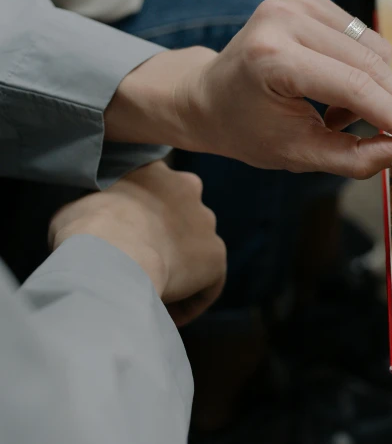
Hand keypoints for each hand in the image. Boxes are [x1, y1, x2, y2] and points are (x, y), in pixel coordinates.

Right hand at [48, 161, 226, 325]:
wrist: (112, 254)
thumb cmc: (86, 230)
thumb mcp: (77, 210)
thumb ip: (93, 213)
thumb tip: (89, 232)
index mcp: (154, 172)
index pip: (153, 193)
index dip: (139, 220)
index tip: (125, 243)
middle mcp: (187, 189)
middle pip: (178, 219)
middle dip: (163, 243)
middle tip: (139, 268)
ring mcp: (206, 222)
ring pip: (193, 253)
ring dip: (177, 273)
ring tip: (151, 298)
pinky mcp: (216, 256)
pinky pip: (205, 284)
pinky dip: (188, 302)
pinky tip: (165, 316)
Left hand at [107, 0, 391, 178]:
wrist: (208, 96)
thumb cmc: (246, 130)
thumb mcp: (298, 156)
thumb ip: (357, 157)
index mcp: (272, 58)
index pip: (354, 87)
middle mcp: (283, 19)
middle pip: (370, 65)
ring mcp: (295, 2)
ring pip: (374, 51)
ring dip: (374, 92)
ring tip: (338, 118)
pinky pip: (362, 39)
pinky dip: (362, 72)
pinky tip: (334, 92)